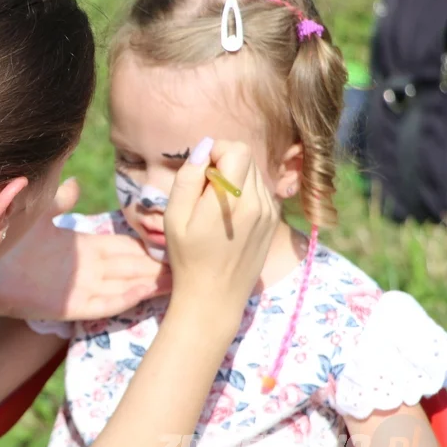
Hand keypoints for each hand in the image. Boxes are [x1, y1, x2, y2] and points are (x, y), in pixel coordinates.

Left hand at [0, 178, 171, 319]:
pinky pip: (103, 303)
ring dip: (150, 283)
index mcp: (81, 248)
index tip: (170, 241)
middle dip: (157, 266)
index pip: (121, 247)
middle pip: (130, 267)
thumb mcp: (39, 215)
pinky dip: (125, 297)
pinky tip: (146, 291)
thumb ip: (60, 201)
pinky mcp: (70, 306)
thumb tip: (75, 182)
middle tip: (188, 262)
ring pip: (124, 286)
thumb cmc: (8, 243)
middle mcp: (86, 270)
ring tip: (179, 279)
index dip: (144, 246)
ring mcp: (80, 289)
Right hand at [163, 138, 278, 331]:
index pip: (237, 150)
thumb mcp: (174, 218)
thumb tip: (203, 148)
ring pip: (254, 173)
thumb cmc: (187, 259)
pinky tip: (227, 217)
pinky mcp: (272, 222)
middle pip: (247, 158)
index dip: (216, 152)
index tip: (200, 173)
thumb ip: (188, 179)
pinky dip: (243, 193)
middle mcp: (257, 203)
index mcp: (232, 201)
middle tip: (203, 190)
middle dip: (224, 163)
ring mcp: (269, 213)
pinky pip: (259, 191)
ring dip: (234, 178)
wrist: (213, 298)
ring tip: (214, 205)